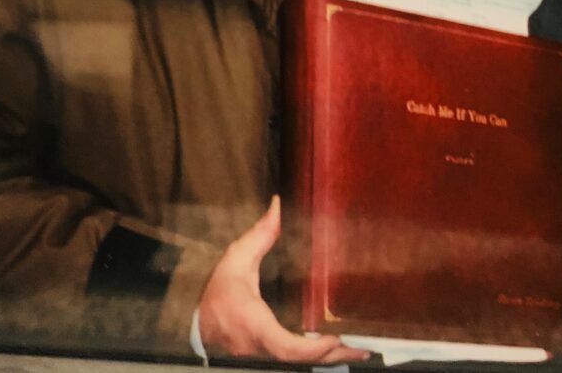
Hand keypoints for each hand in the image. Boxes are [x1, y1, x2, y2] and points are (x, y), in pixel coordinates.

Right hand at [197, 195, 369, 363]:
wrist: (198, 324)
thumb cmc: (218, 292)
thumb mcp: (236, 260)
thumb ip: (259, 235)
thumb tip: (276, 204)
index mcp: (254, 324)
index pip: (284, 347)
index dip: (311, 348)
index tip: (334, 337)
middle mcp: (261, 348)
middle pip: (301, 362)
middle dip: (333, 356)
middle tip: (364, 347)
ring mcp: (265, 358)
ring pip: (300, 365)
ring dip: (331, 359)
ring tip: (361, 350)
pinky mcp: (268, 359)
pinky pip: (295, 363)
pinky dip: (319, 358)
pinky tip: (340, 350)